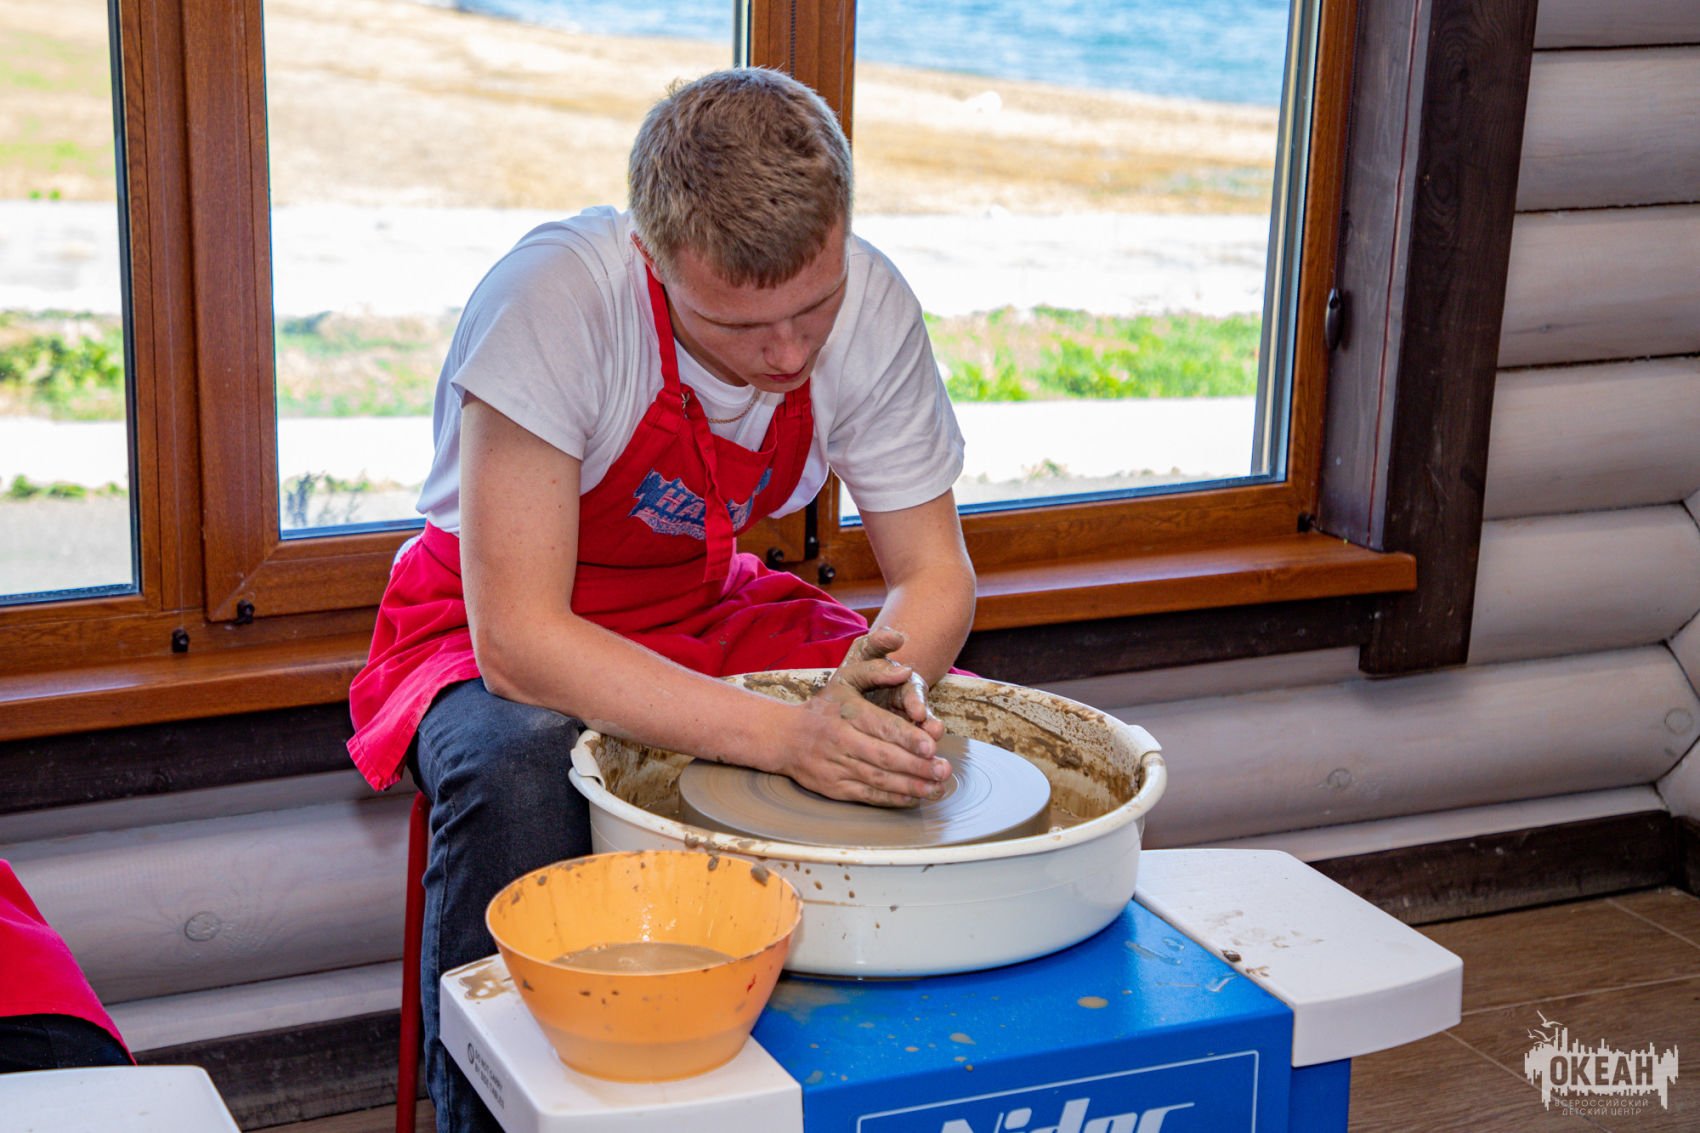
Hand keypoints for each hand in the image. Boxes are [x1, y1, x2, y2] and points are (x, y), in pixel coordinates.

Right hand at [772, 630, 950, 806]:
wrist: (784, 737)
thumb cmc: (824, 707)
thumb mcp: (846, 679)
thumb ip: (876, 670)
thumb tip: (906, 670)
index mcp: (848, 713)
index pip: (881, 726)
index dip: (907, 738)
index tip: (931, 747)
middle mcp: (842, 740)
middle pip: (884, 756)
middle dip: (916, 766)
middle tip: (943, 770)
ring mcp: (837, 766)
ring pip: (878, 779)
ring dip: (910, 786)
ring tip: (936, 788)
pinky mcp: (834, 787)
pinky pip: (867, 795)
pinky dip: (891, 798)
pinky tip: (913, 798)